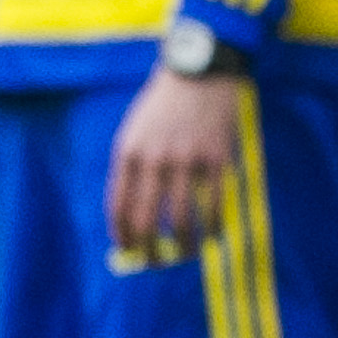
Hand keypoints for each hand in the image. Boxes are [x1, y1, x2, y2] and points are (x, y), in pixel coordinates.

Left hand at [103, 65, 241, 263]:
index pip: (119, 207)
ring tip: (185, 255)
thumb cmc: (163, 108)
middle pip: (146, 220)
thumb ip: (131, 172)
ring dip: (182, 246)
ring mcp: (188, 160)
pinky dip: (213, 228)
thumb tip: (131, 221)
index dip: (123, 236)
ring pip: (181, 219)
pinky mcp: (217, 160)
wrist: (200, 74)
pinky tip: (211, 235)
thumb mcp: (135, 132)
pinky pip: (214, 206)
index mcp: (129, 152)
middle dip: (148, 251)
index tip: (128, 251)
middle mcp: (155, 159)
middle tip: (154, 264)